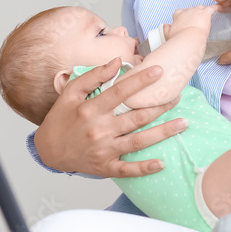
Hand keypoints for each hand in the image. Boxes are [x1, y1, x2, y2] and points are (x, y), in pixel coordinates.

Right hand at [33, 57, 185, 177]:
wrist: (48, 150)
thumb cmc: (61, 118)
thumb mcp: (70, 92)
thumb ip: (94, 76)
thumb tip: (117, 62)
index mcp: (91, 109)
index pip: (121, 92)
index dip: (141, 80)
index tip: (159, 70)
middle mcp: (100, 130)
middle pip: (136, 117)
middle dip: (160, 106)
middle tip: (177, 96)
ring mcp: (104, 150)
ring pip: (138, 141)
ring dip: (163, 133)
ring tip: (183, 123)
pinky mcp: (105, 167)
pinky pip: (128, 169)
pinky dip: (145, 168)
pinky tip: (161, 163)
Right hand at [164, 4, 220, 38]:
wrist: (188, 39)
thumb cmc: (178, 39)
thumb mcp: (168, 34)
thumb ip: (166, 29)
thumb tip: (165, 26)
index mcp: (178, 15)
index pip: (180, 12)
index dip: (183, 15)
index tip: (184, 19)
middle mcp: (187, 11)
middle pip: (191, 9)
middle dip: (194, 13)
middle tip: (197, 20)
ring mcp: (196, 11)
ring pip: (201, 7)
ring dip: (203, 11)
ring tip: (206, 14)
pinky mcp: (205, 13)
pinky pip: (212, 8)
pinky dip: (216, 8)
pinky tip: (219, 8)